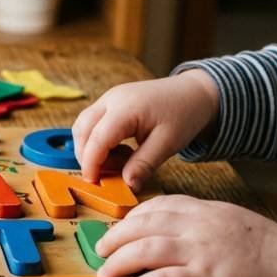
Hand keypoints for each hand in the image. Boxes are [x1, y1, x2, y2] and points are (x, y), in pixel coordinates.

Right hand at [72, 70, 219, 189]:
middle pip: (82, 130)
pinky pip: (91, 122)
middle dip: (87, 157)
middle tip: (107, 175)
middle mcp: (111, 99)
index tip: (93, 183)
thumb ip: (144, 164)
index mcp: (126, 108)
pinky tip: (118, 149)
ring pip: (83, 126)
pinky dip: (96, 140)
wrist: (193, 92)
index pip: (97, 139)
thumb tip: (127, 184)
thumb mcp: (168, 143)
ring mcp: (108, 98)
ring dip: (90, 148)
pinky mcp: (110, 102)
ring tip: (118, 161)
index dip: (90, 163)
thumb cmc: (184, 114)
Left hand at [95, 195, 276, 276]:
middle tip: (101, 251)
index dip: (133, 218)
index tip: (120, 230)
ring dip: (119, 262)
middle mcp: (199, 226)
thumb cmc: (269, 252)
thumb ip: (204, 223)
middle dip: (115, 238)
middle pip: (143, 225)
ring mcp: (201, 252)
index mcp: (205, 210)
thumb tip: (175, 233)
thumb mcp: (234, 222)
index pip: (158, 206)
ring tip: (105, 275)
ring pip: (146, 249)